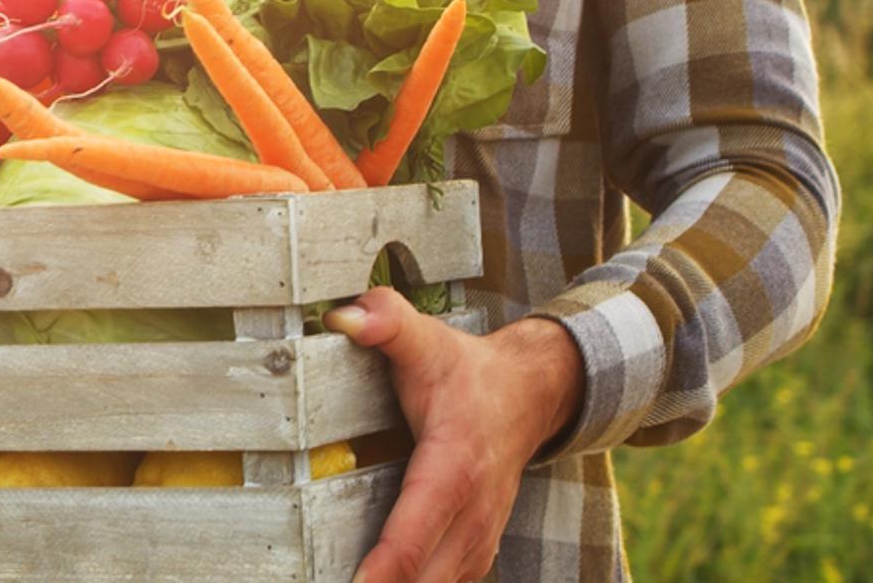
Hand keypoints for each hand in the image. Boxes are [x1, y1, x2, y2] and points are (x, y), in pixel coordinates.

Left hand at [323, 288, 584, 582]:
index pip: (419, 524)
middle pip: (428, 574)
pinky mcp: (475, 549)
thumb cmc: (464, 371)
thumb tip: (345, 317)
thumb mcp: (426, 339)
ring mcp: (478, 536)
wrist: (527, 393)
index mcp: (454, 462)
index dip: (389, 563)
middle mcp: (473, 510)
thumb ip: (386, 322)